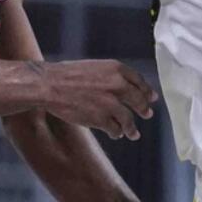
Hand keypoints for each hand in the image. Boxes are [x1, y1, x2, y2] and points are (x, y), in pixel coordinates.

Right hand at [42, 60, 157, 139]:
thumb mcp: (95, 67)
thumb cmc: (68, 75)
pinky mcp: (102, 119)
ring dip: (132, 128)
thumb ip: (112, 77)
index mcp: (116, 69)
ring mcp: (111, 103)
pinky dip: (117, 133)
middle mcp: (118, 85)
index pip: (139, 81)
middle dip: (144, 109)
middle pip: (139, 100)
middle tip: (147, 114)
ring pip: (129, 120)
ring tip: (133, 133)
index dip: (146, 91)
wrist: (49, 85)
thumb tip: (127, 88)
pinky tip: (116, 134)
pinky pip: (116, 129)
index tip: (151, 98)